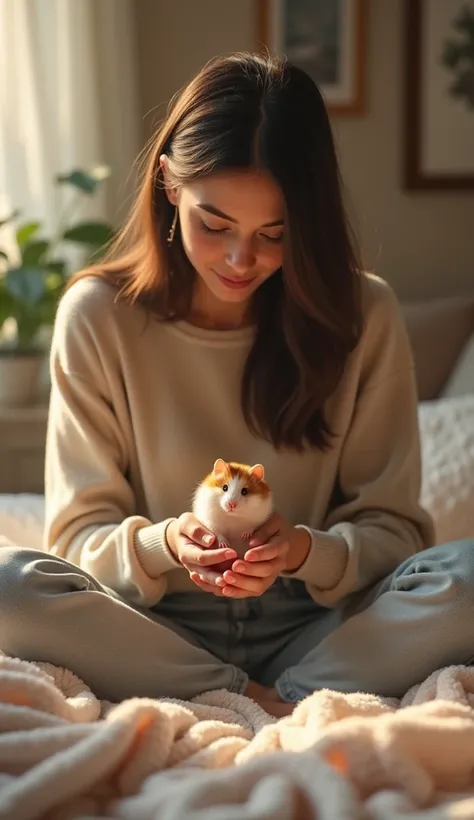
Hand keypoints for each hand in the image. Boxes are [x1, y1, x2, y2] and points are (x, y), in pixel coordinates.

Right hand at [166, 514, 236, 594]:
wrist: (182, 537)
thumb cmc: (187, 527)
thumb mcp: (187, 523)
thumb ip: (196, 531)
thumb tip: (210, 540)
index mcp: (186, 553)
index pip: (202, 558)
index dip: (217, 556)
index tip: (232, 552)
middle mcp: (192, 567)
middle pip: (206, 575)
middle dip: (220, 576)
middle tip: (235, 574)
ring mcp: (199, 573)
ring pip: (211, 584)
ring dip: (223, 585)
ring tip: (237, 582)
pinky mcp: (206, 577)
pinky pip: (214, 587)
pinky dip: (224, 589)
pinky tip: (236, 586)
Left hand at [192, 513, 310, 598]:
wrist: (275, 540)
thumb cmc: (268, 526)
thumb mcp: (271, 521)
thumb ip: (264, 529)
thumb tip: (252, 542)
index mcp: (282, 545)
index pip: (273, 550)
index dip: (261, 554)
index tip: (247, 554)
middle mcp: (278, 563)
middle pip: (266, 571)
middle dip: (249, 570)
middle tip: (234, 566)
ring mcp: (270, 576)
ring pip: (259, 586)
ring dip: (242, 584)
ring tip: (226, 578)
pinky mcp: (260, 584)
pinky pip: (249, 592)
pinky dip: (236, 592)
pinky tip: (224, 589)